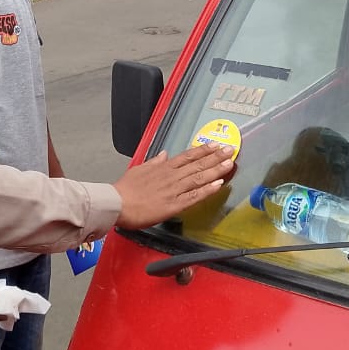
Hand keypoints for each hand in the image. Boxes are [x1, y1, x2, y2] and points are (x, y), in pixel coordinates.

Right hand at [112, 143, 235, 229]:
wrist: (117, 204)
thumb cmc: (125, 189)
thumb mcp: (139, 169)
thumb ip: (154, 162)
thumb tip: (164, 154)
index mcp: (163, 167)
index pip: (188, 156)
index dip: (203, 150)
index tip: (215, 145)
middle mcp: (172, 176)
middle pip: (198, 165)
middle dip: (216, 157)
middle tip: (231, 150)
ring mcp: (174, 190)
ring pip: (199, 178)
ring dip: (216, 170)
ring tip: (229, 164)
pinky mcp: (174, 204)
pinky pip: (195, 196)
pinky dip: (207, 190)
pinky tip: (219, 184)